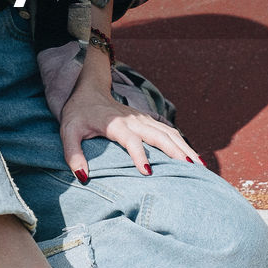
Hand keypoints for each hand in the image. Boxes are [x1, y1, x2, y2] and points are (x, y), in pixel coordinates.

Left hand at [59, 83, 198, 180]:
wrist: (89, 90)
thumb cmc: (78, 114)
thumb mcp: (68, 131)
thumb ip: (72, 153)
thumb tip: (82, 177)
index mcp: (115, 124)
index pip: (130, 139)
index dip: (138, 154)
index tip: (147, 172)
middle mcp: (134, 120)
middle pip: (159, 135)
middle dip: (175, 152)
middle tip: (190, 170)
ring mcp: (143, 120)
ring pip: (168, 133)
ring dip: (184, 148)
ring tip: (200, 167)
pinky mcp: (148, 121)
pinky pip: (169, 132)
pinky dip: (182, 143)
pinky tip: (193, 157)